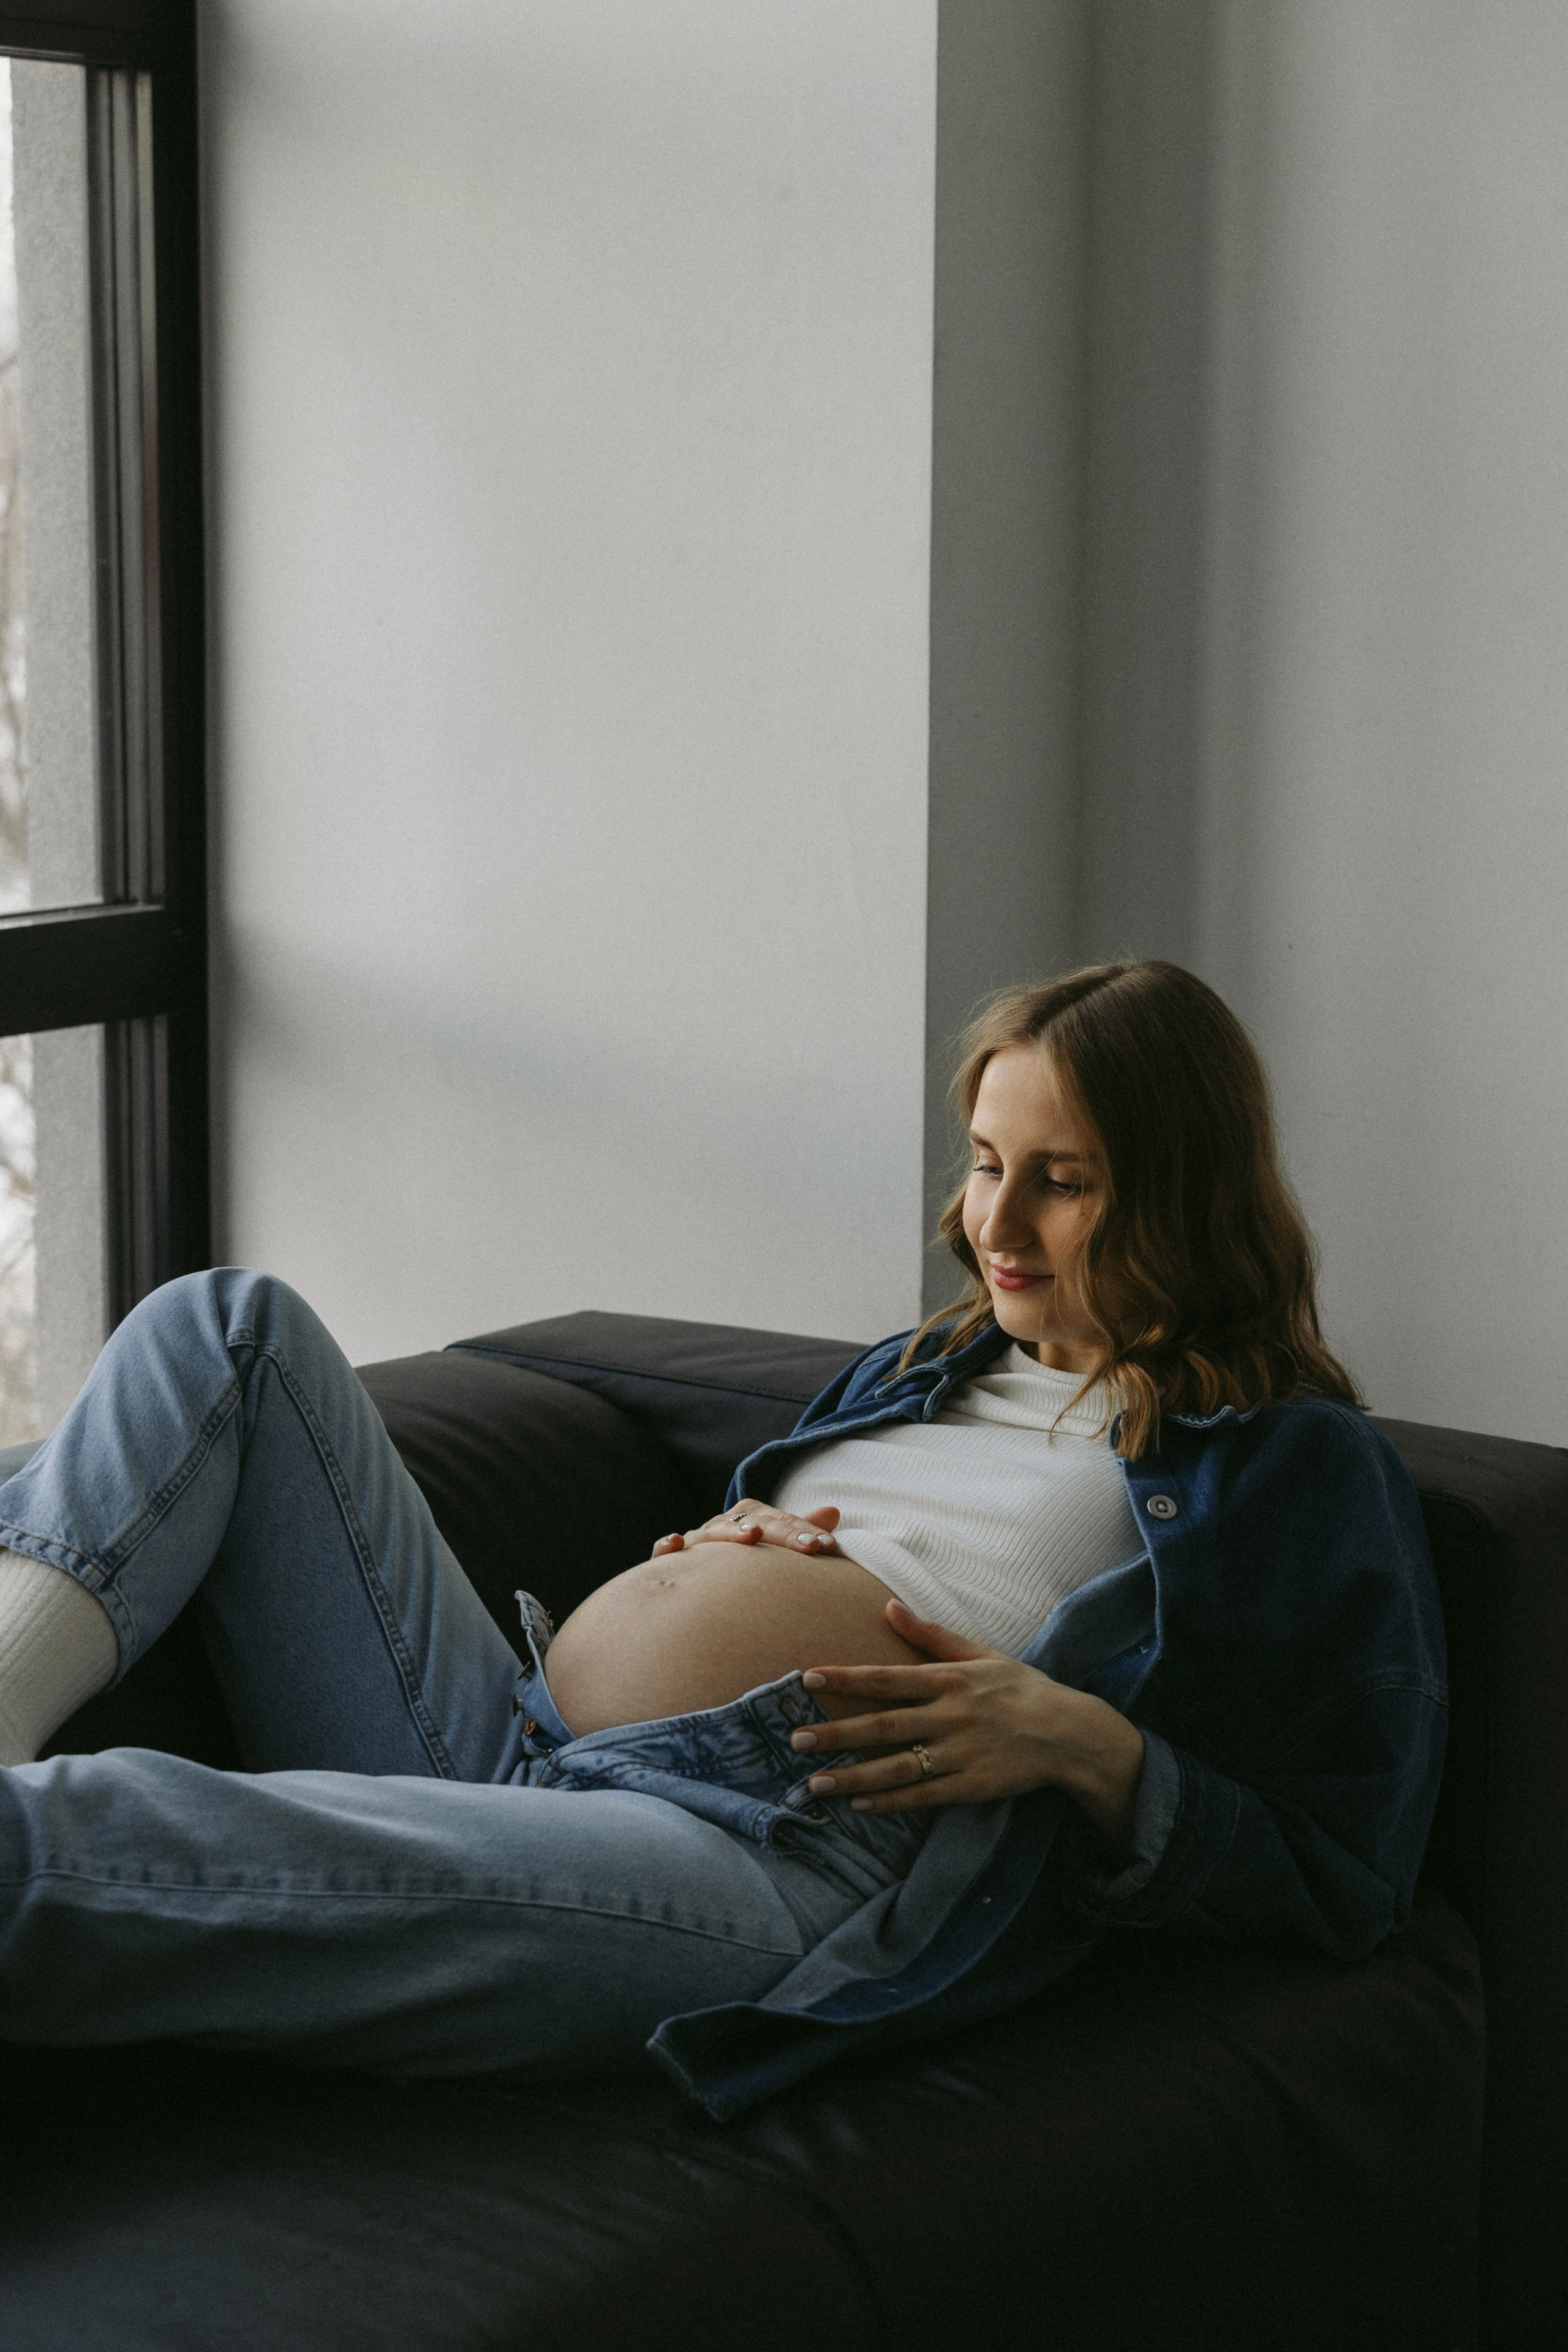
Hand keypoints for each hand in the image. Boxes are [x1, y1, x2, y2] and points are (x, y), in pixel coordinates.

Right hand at [651, 1499, 841, 1558]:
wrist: (695, 1582)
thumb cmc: (741, 1564)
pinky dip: (667, 1545)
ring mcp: (697, 1542)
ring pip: (715, 1533)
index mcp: (750, 1519)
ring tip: (755, 1535)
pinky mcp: (671, 1561)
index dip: (805, 1531)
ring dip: (733, 1533)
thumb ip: (798, 1531)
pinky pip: (664, 1552)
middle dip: (785, 1533)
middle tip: (812, 1546)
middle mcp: (724, 1526)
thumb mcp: (771, 1546)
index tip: (829, 1546)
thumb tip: (833, 1511)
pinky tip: (677, 1543)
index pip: (782, 1520)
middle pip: (756, 1523)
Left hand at [789, 1598, 1145, 1847]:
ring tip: (814, 1784)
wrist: (1069, 1733)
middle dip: (837, 1732)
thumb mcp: (980, 1653)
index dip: (846, 1678)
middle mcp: (951, 1715)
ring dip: (854, 1776)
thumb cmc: (1021, 1688)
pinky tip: (859, 1805)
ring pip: (898, 1766)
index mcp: (949, 1679)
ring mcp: (961, 1753)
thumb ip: (931, 1634)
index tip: (806, 1679)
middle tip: (795, 1739)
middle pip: (884, 1724)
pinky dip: (890, 1802)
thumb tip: (888, 1605)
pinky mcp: (972, 1786)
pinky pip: (923, 1796)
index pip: (887, 1677)